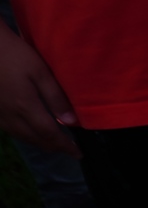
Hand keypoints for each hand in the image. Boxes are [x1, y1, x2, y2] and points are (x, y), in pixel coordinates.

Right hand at [0, 26, 77, 154]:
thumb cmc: (13, 53)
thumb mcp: (39, 71)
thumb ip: (55, 97)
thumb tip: (71, 123)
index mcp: (25, 107)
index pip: (50, 134)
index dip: (65, 146)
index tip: (78, 153)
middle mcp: (10, 115)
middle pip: (35, 139)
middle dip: (53, 147)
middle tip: (68, 149)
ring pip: (21, 136)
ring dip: (38, 142)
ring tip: (52, 144)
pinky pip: (9, 129)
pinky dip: (23, 135)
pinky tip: (29, 131)